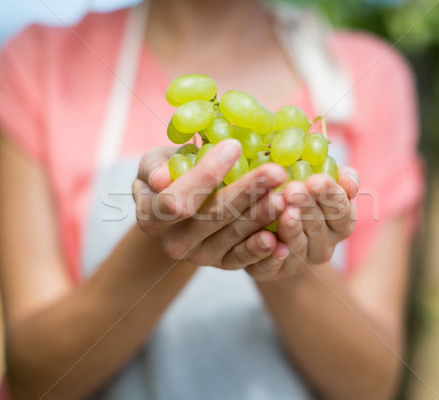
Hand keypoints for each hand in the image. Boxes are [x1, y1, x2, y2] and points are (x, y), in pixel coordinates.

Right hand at [132, 139, 287, 269]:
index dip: (206, 175)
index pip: (177, 198)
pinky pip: (246, 259)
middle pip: (213, 216)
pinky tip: (284, 239)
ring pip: (234, 235)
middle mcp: (173, 242)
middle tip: (276, 171)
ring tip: (286, 195)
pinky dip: (266, 250)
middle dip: (247, 191)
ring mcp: (199, 257)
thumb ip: (155, 166)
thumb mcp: (155, 162)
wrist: (180, 207)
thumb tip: (160, 178)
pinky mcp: (223, 264)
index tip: (233, 147)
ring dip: (262, 216)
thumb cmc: (171, 173)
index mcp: (151, 216)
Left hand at [245, 168, 357, 280]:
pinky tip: (266, 240)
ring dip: (291, 229)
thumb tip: (350, 183)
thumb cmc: (302, 198)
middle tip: (294, 190)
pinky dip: (271, 256)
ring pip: (297, 247)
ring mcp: (300, 263)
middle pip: (317, 227)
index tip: (315, 180)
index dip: (329, 195)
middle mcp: (323, 247)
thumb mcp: (323, 183)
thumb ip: (342, 178)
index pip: (341, 210)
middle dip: (306, 207)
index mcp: (340, 225)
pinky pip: (273, 267)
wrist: (272, 230)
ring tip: (282, 210)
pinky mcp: (274, 273)